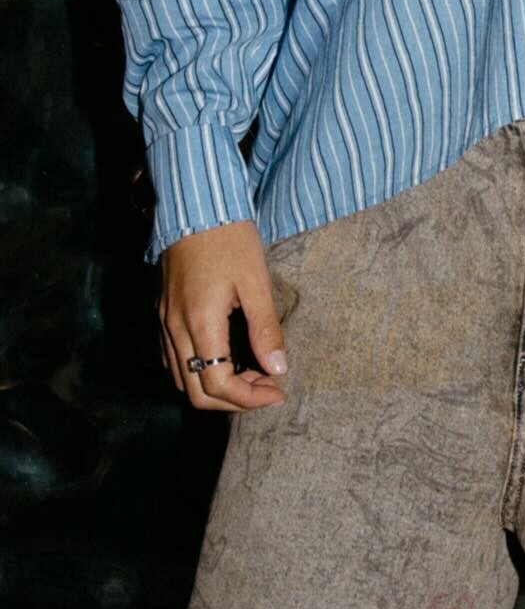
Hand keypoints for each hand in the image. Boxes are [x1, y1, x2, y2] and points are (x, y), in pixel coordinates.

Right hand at [156, 219, 288, 412]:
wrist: (195, 206)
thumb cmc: (229, 238)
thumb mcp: (256, 282)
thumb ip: (265, 329)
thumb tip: (278, 368)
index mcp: (199, 322)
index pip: (218, 385)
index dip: (250, 399)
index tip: (278, 392)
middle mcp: (174, 328)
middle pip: (196, 393)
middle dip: (235, 402)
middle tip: (268, 388)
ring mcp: (163, 322)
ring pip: (181, 380)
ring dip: (216, 388)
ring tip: (253, 375)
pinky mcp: (162, 313)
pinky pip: (173, 360)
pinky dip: (198, 373)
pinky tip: (226, 361)